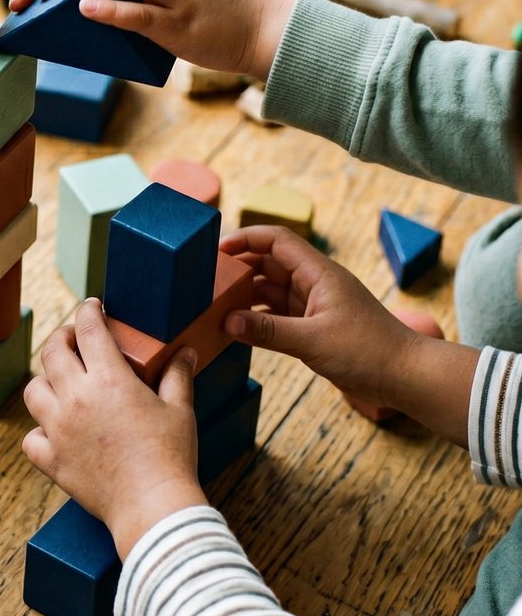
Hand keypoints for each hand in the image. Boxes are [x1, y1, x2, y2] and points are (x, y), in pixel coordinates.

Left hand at [22, 298, 206, 559]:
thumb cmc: (171, 457)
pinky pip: (31, 438)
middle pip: (51, 351)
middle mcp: (76, 398)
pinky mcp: (52, 460)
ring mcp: (58, 429)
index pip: (88, 329)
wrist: (154, 508)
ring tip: (60, 382)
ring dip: (45, 380)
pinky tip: (53, 431)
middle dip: (61, 336)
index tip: (93, 306)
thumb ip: (177, 375)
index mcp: (109, 379)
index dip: (88, 311)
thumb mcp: (179, 409)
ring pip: (33, 390)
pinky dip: (39, 432)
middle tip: (72, 336)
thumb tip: (185, 351)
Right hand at [221, 227, 478, 442]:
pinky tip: (238, 329)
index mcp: (319, 273)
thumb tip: (226, 322)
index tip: (218, 250)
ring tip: (216, 305)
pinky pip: (278, 315)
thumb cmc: (369, 352)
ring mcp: (315, 305)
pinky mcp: (314, 326)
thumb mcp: (312, 341)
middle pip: (269, 264)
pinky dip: (258, 319)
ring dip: (246, 297)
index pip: (277, 241)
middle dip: (240, 269)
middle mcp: (315, 283)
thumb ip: (267, 332)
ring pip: (271, 291)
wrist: (407, 377)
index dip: (246, 238)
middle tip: (208, 281)